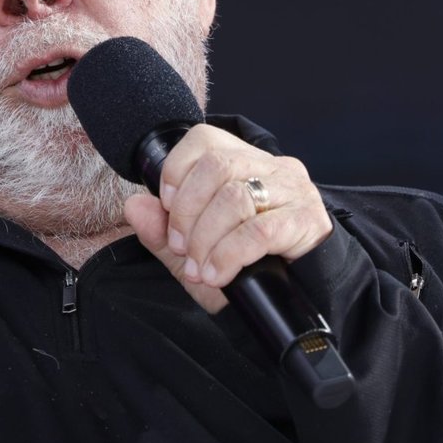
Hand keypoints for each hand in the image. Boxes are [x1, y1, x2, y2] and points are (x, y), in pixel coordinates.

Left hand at [122, 125, 332, 312]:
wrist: (297, 303)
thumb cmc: (247, 270)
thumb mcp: (194, 254)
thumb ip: (162, 231)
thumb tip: (134, 207)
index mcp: (245, 163)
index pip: (205, 140)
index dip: (177, 171)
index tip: (167, 207)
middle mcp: (273, 168)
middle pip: (217, 166)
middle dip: (188, 212)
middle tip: (182, 248)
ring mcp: (294, 191)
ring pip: (236, 196)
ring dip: (206, 238)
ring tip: (200, 269)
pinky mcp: (309, 221)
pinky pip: (260, 230)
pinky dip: (230, 255)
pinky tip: (218, 274)